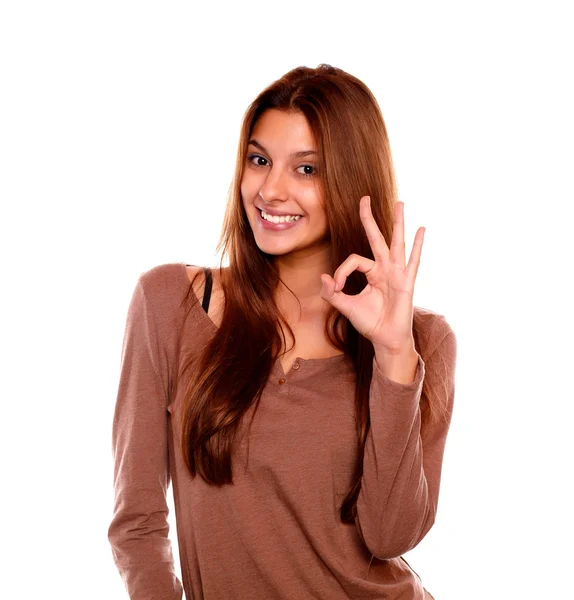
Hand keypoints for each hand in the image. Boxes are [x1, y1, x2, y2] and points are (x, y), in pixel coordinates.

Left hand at [320, 196, 424, 353]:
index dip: (340, 272)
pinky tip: (421, 230)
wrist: (386, 339)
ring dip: (397, 223)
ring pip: (396, 243)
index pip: (353, 260)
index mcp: (371, 272)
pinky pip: (413, 262)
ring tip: (400, 203)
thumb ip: (332, 293)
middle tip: (364, 197)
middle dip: (369, 218)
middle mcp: (385, 268)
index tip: (336, 287)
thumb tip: (324, 277)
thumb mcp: (346, 307)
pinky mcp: (406, 282)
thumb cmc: (370, 322)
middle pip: (376, 238)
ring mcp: (397, 273)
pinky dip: (418, 246)